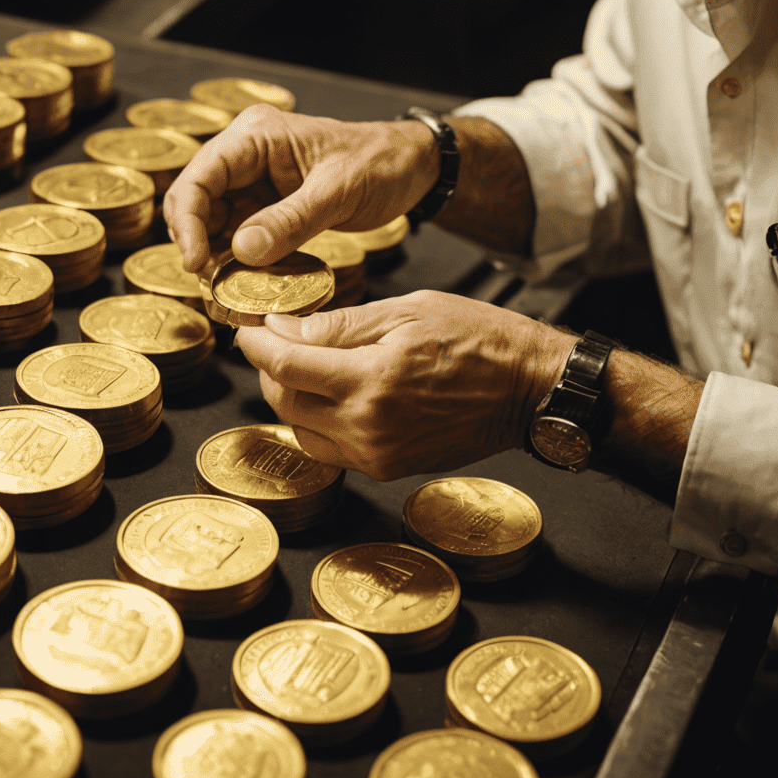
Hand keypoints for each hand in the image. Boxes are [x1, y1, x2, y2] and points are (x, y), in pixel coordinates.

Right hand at [164, 108, 439, 272]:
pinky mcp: (267, 205)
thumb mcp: (339, 191)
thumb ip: (292, 220)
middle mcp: (246, 154)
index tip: (196, 263)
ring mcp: (254, 180)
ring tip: (224, 293)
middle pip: (196, 201)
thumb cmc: (381, 163)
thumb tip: (241, 251)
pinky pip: (239, 235)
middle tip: (209, 286)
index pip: (199, 176)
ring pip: (213, 222)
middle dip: (197, 243)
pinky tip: (243, 285)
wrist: (411, 167)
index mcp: (256, 135)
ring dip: (214, 257)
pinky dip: (236, 261)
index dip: (188, 221)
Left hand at [235, 292, 571, 480]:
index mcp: (373, 379)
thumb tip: (288, 329)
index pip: (286, 367)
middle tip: (273, 339)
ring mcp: (379, 454)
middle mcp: (370, 426)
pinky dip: (317, 421)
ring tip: (301, 364)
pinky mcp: (389, 467)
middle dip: (269, 369)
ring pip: (302, 431)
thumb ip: (342, 324)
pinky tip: (329, 393)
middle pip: (286, 402)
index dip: (257, 344)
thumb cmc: (479, 338)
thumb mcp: (407, 310)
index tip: (249, 327)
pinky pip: (331, 449)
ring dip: (290, 397)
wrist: (528, 388)